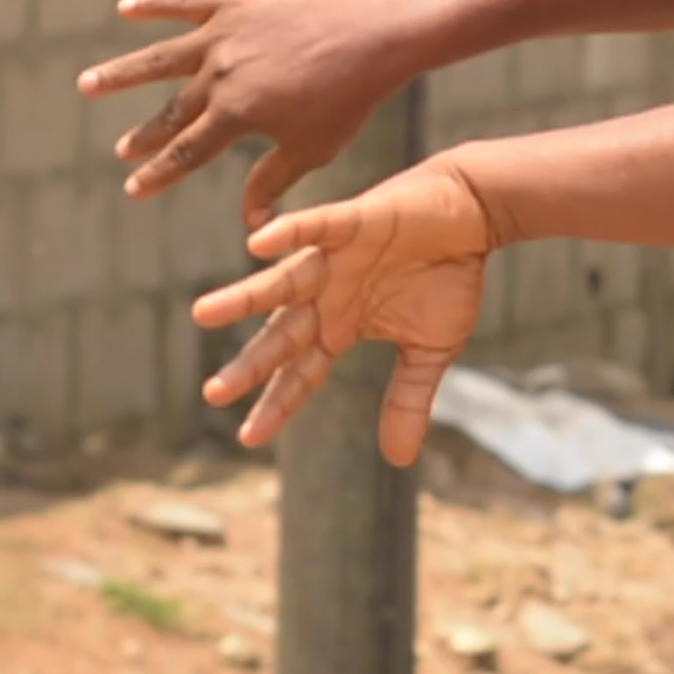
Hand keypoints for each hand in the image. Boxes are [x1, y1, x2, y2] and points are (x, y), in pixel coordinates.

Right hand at [78, 0, 423, 224]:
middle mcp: (218, 75)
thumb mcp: (310, 149)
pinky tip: (124, 7)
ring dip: (122, 73)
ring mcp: (223, 36)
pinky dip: (154, 3)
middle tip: (121, 151)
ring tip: (87, 84)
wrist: (372, 37)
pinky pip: (185, 2)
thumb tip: (250, 225)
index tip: (134, 188)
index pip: (187, 152)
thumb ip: (272, 181)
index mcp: (235, 114)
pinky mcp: (235, 4)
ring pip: (160, 57)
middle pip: (172, 112)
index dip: (159, 173)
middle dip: (145, 136)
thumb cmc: (347, 100)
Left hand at [191, 160, 496, 461]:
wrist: (471, 213)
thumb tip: (398, 460)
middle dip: (250, 364)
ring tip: (203, 314)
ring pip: (282, 282)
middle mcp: (327, 294)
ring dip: (244, 297)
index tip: (249, 438)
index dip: (278, 403)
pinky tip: (256, 245)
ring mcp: (334, 258)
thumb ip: (408, 399)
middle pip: (281, 335)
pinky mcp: (354, 221)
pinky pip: (315, 227)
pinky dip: (289, 233)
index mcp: (341, 325)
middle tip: (214, 394)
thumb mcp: (433, 349)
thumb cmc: (447, 275)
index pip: (302, 372)